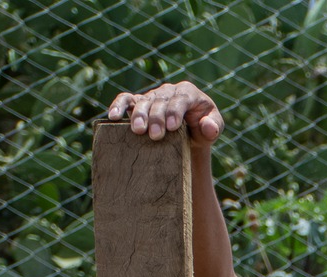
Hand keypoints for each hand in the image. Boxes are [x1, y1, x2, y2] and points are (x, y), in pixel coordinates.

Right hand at [105, 82, 222, 145]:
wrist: (187, 134)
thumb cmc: (201, 130)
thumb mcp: (212, 130)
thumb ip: (214, 127)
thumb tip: (208, 126)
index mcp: (188, 92)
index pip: (181, 98)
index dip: (176, 111)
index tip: (172, 127)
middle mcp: (168, 91)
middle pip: (160, 101)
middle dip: (157, 118)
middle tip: (155, 136)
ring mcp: (152, 95)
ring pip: (143, 101)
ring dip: (139, 115)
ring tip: (138, 131)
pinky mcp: (138, 102)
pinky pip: (126, 99)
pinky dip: (118, 106)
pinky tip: (113, 117)